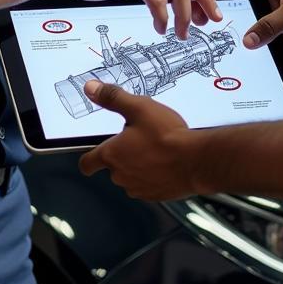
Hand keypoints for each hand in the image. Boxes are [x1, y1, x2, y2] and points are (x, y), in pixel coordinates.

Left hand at [78, 81, 199, 199]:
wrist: (195, 160)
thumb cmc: (167, 136)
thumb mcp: (139, 108)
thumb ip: (113, 98)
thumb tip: (91, 88)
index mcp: (112, 155)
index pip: (87, 164)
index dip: (88, 159)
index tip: (92, 155)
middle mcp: (121, 175)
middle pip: (113, 167)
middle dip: (123, 154)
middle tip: (140, 137)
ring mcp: (138, 188)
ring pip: (131, 176)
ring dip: (138, 165)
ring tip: (156, 148)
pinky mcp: (155, 195)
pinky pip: (148, 184)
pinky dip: (154, 175)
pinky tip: (167, 161)